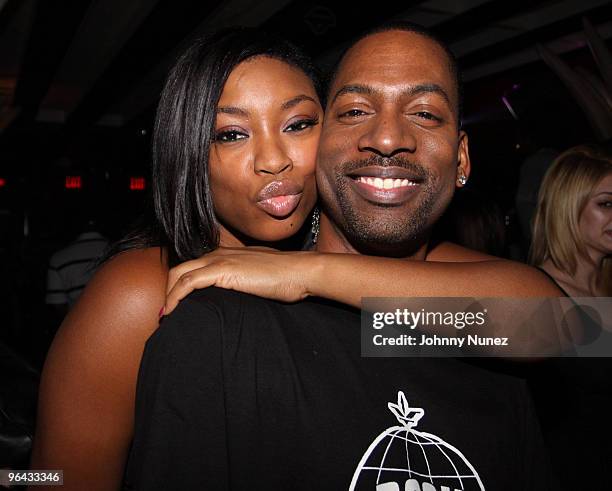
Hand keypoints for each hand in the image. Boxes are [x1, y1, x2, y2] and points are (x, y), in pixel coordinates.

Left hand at [163, 247, 318, 314]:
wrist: (300, 271)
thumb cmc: (286, 278)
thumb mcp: (258, 278)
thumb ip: (243, 282)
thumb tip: (238, 298)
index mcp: (225, 255)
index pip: (193, 267)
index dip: (179, 286)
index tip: (176, 307)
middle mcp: (218, 254)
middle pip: (179, 269)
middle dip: (169, 291)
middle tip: (168, 314)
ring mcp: (219, 261)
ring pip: (179, 273)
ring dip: (168, 296)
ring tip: (167, 317)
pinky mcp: (222, 270)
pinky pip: (188, 283)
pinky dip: (175, 297)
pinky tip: (172, 312)